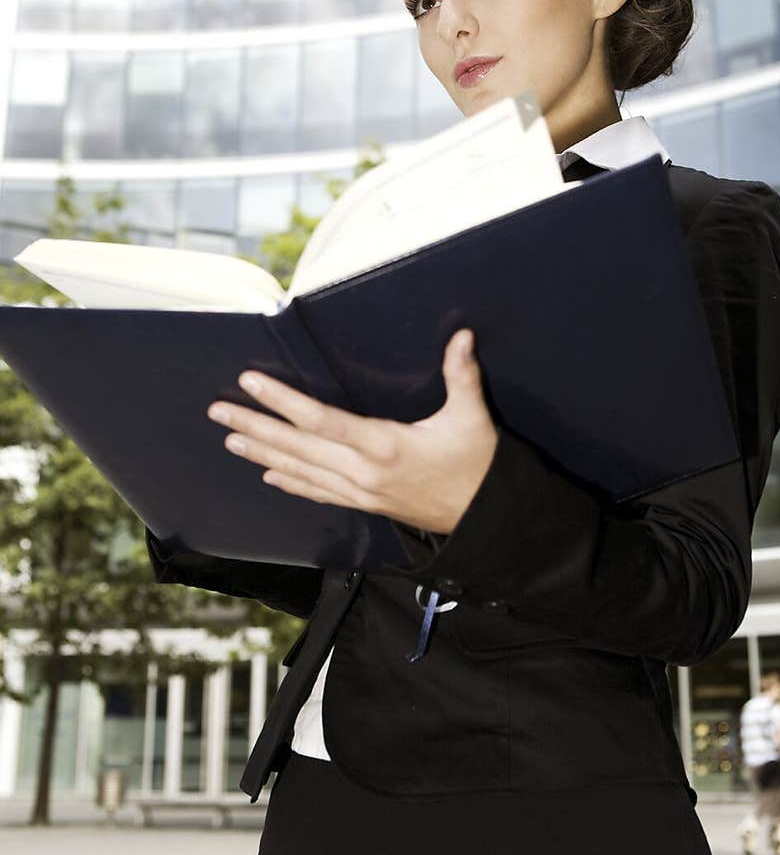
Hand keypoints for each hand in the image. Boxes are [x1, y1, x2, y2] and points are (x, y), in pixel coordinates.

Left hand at [206, 328, 498, 535]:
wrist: (485, 519)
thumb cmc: (478, 464)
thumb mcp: (471, 416)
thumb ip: (462, 374)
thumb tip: (461, 335)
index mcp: (384, 445)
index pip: (321, 420)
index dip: (282, 401)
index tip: (252, 382)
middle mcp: (364, 472)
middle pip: (297, 446)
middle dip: (255, 426)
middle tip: (219, 411)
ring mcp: (361, 492)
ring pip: (301, 471)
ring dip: (262, 453)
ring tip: (230, 438)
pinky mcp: (365, 505)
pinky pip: (318, 492)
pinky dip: (290, 482)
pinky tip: (268, 473)